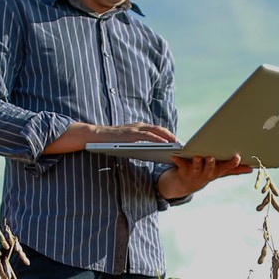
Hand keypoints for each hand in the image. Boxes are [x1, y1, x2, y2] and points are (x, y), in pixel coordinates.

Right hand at [43, 122, 176, 153]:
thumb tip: (150, 153)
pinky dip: (159, 140)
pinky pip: (148, 136)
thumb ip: (138, 145)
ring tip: (178, 146)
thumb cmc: (110, 142)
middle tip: (183, 145)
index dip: (170, 136)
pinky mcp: (131, 134)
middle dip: (173, 137)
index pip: (158, 130)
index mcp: (139, 128)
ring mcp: (135, 129)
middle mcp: (139, 126)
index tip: (179, 143)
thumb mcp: (127, 143)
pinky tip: (166, 145)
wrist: (94, 136)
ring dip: (169, 138)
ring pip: (157, 131)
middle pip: (161, 129)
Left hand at [158, 154, 253, 198]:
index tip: (237, 157)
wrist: (186, 184)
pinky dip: (177, 160)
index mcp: (217, 172)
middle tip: (212, 157)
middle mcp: (207, 174)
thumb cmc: (206, 173)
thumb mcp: (221, 172)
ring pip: (197, 167)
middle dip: (212, 163)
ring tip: (197, 156)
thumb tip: (251, 168)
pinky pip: (180, 164)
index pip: (226, 168)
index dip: (232, 163)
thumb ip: (235, 169)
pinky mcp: (183, 170)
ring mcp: (195, 173)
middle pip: (210, 168)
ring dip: (197, 162)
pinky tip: (174, 156)